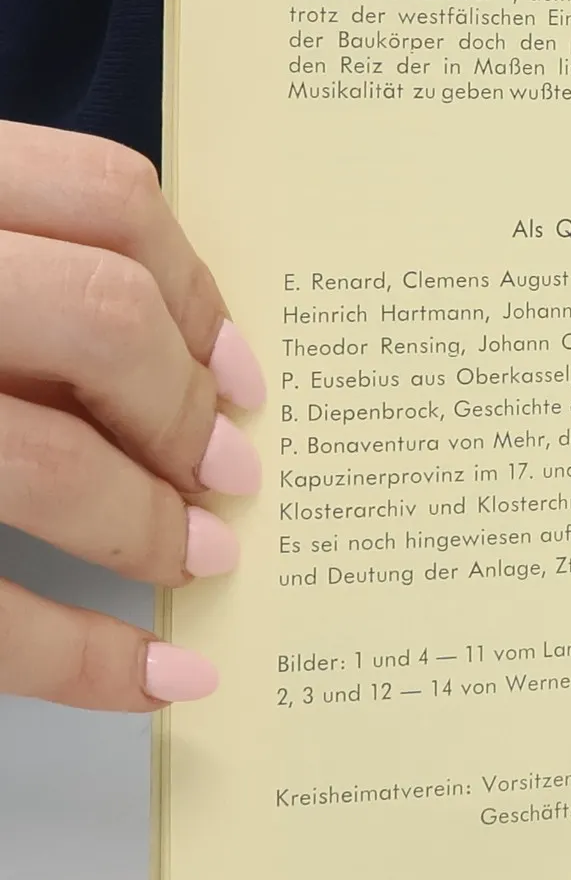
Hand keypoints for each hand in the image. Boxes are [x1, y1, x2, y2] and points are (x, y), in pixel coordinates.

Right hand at [0, 121, 264, 710]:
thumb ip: (0, 266)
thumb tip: (183, 363)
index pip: (102, 196)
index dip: (198, 292)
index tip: (238, 372)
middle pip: (100, 319)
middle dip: (184, 413)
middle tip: (227, 477)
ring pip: (45, 461)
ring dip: (149, 526)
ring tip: (195, 560)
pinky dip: (85, 660)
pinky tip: (154, 683)